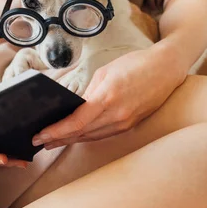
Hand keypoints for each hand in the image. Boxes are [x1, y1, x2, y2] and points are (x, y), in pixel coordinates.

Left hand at [32, 45, 187, 148]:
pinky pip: (103, 134)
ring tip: (52, 143)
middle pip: (81, 133)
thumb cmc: (136, 64)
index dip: (56, 132)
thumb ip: (89, 93)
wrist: (167, 68)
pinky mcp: (130, 125)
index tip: (40, 135)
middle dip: (57, 139)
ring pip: (91, 137)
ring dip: (70, 141)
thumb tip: (74, 108)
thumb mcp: (106, 72)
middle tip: (38, 142)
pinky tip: (75, 137)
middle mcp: (117, 115)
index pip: (76, 122)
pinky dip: (86, 136)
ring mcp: (125, 122)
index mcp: (108, 97)